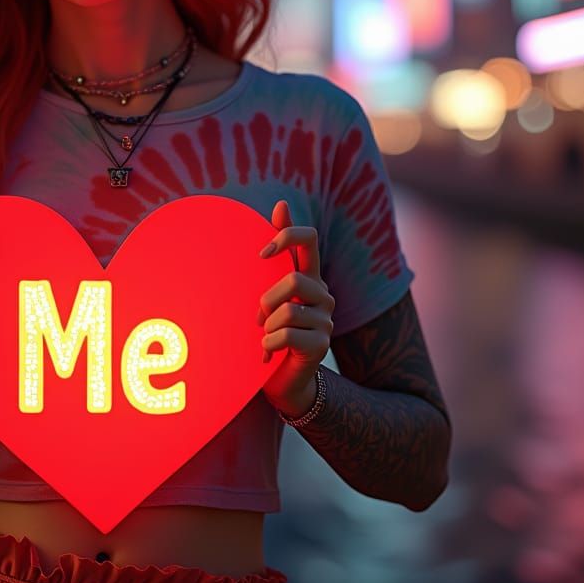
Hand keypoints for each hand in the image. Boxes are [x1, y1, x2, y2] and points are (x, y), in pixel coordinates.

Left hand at [256, 200, 334, 417]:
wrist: (279, 379)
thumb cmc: (268, 331)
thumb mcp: (266, 291)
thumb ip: (273, 255)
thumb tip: (281, 203)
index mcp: (307, 276)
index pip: (309, 239)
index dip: (288, 235)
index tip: (262, 252)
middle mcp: (322, 294)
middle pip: (295, 279)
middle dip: (267, 300)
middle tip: (258, 319)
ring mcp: (325, 320)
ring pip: (288, 310)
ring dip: (266, 327)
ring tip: (265, 339)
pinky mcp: (321, 345)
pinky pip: (285, 335)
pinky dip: (267, 346)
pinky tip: (267, 355)